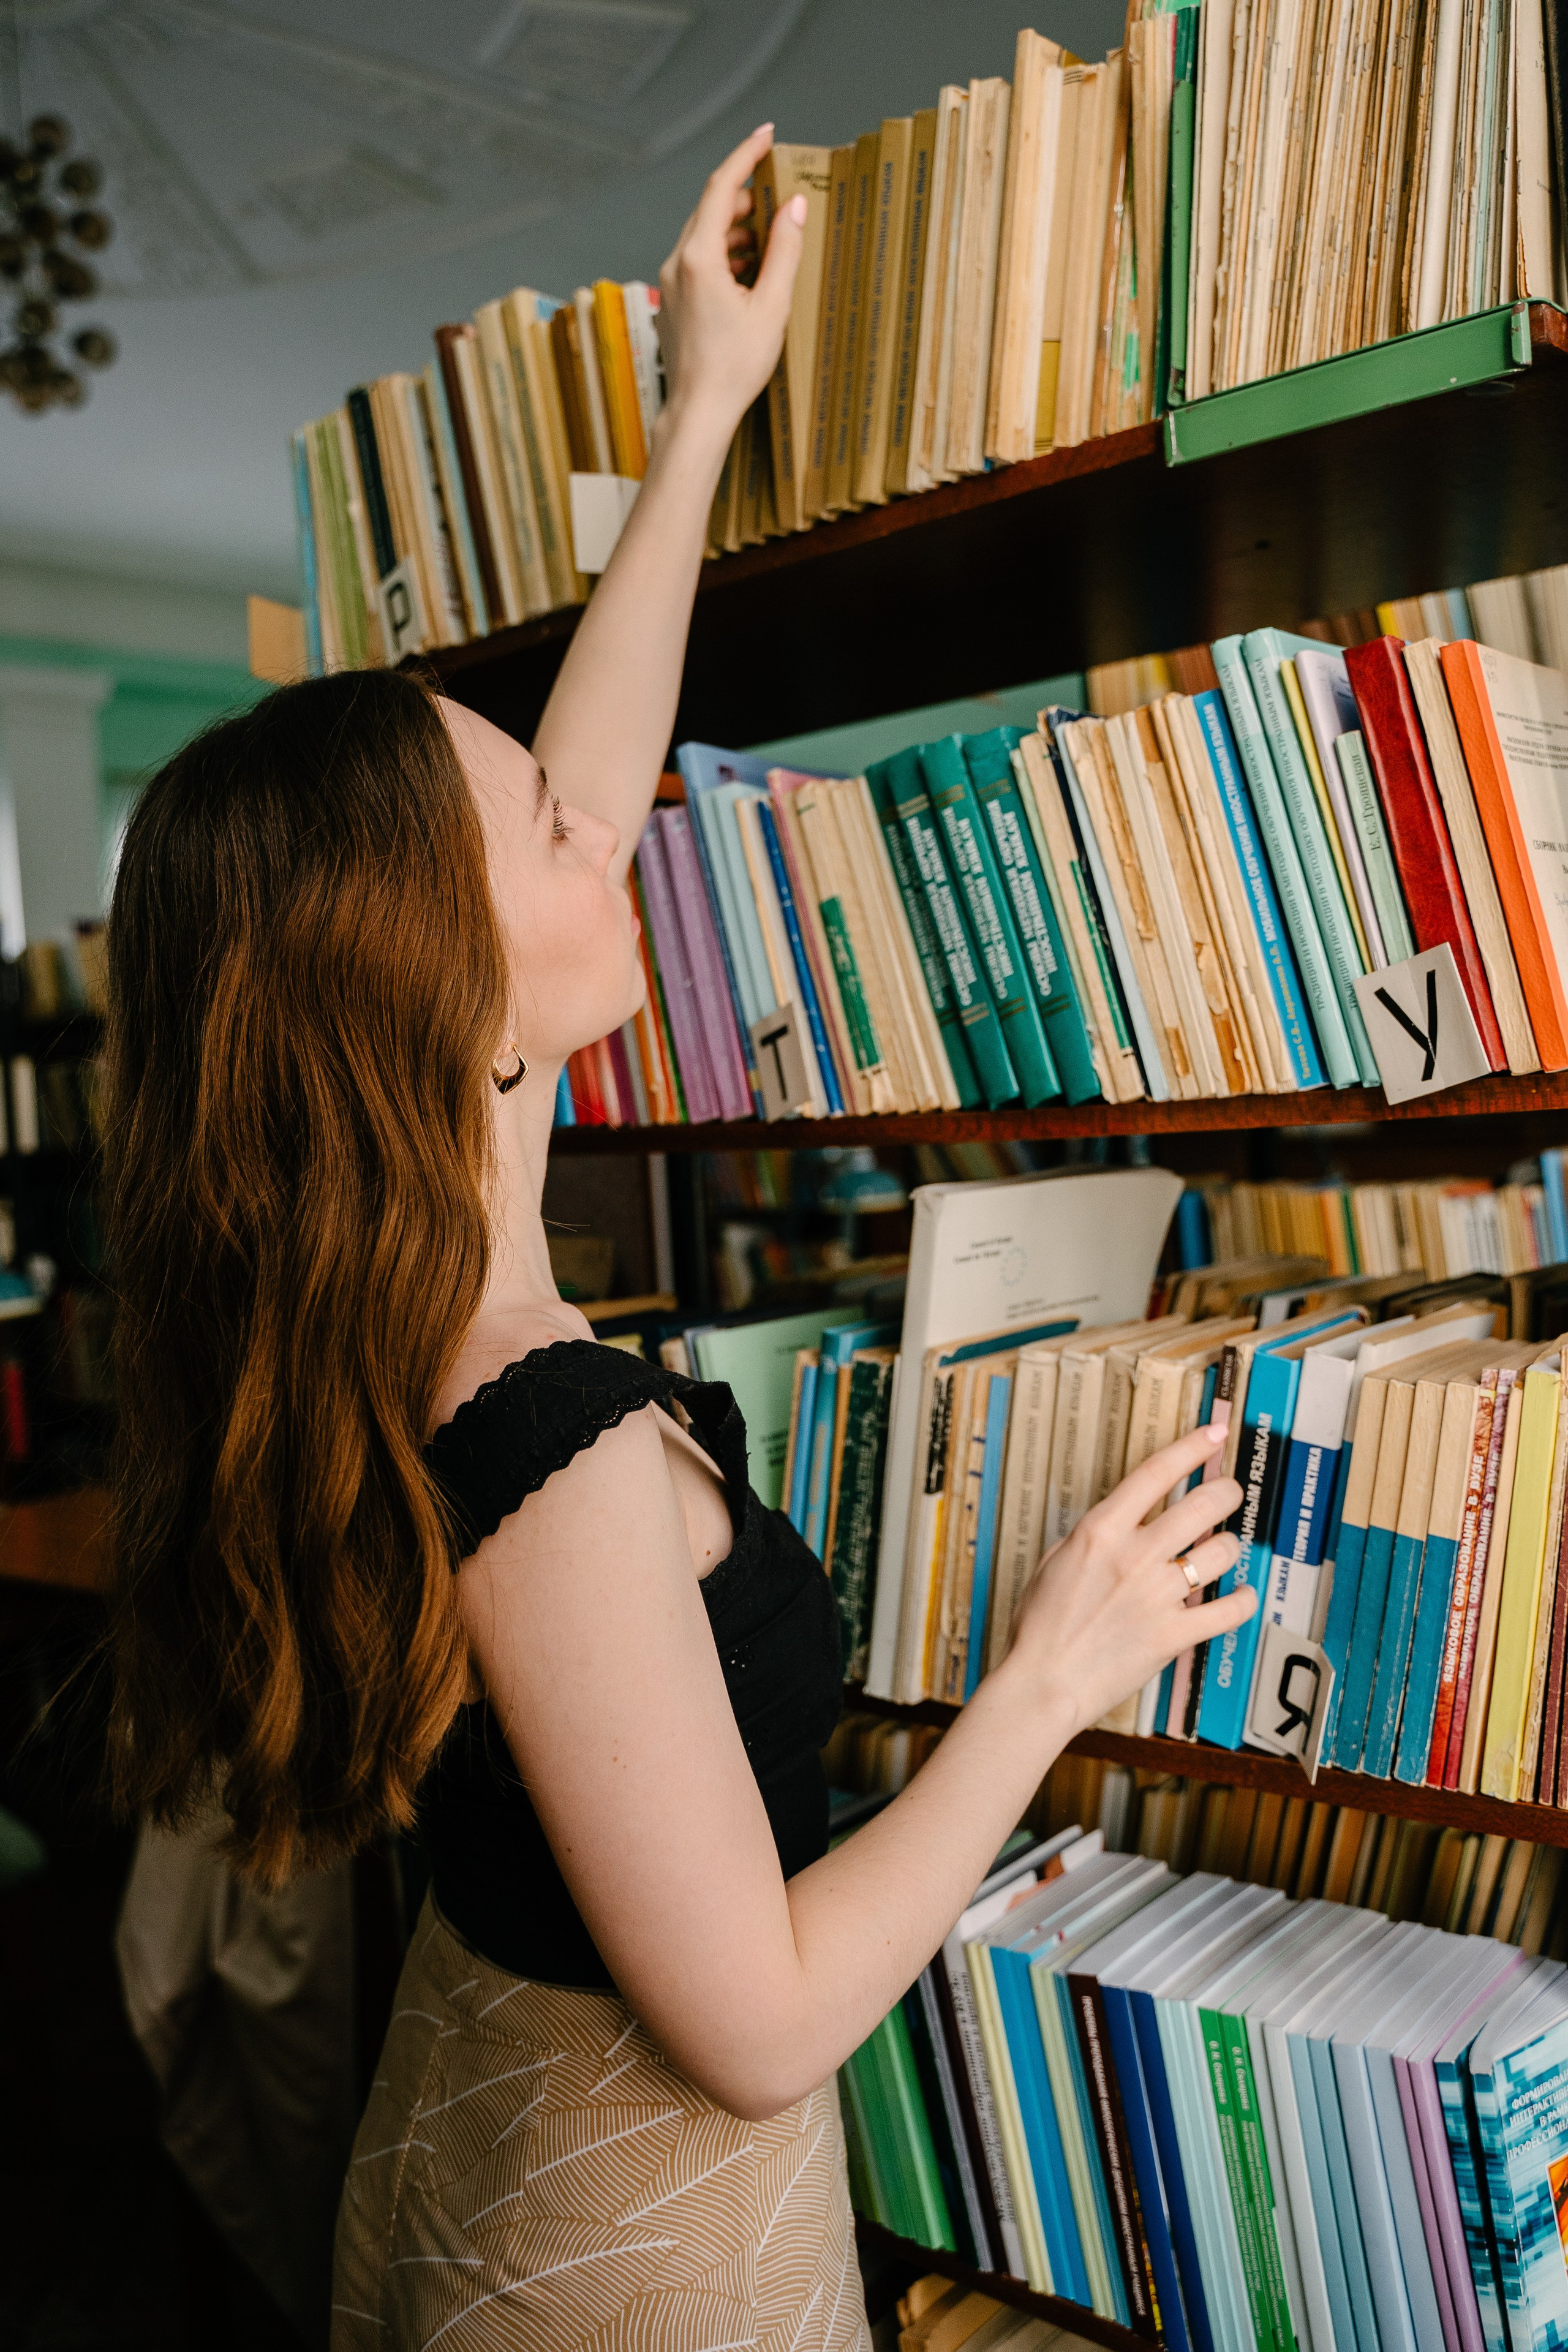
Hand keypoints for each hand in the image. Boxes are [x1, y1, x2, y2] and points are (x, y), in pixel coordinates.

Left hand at [655, 124, 805, 443]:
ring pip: (703, 235)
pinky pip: (697, 260)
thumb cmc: (735, 368)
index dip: (745, 156)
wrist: (699, 412)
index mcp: (698, 258)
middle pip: (710, 209)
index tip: (765, 134)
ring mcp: (670, 282)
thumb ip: (784, 252)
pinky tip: (748, 271)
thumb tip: (795, 207)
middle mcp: (677, 264)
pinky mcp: (672, 299)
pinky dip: (724, 253)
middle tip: (777, 195)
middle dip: (745, 197)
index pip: (722, 187)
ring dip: (736, 229)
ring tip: (768, 240)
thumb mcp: (772, 307)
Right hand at [998, 1422, 1256, 1739]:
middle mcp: (1134, 1556)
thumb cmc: (1041, 1624)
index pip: (1157, 1473)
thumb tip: (1124, 1517)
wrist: (1043, 1681)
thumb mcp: (1056, 1560)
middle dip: (1226, 1491)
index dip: (1193, 1447)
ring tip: (1224, 1549)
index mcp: (1101, 1531)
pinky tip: (1241, 1594)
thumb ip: (1094, 1535)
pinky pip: (1230, 1610)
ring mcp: (1157, 1595)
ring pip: (1221, 1551)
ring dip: (1230, 1545)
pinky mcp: (1173, 1634)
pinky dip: (1244, 1600)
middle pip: (1203, 1504)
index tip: (1215, 1433)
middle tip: (1230, 1492)